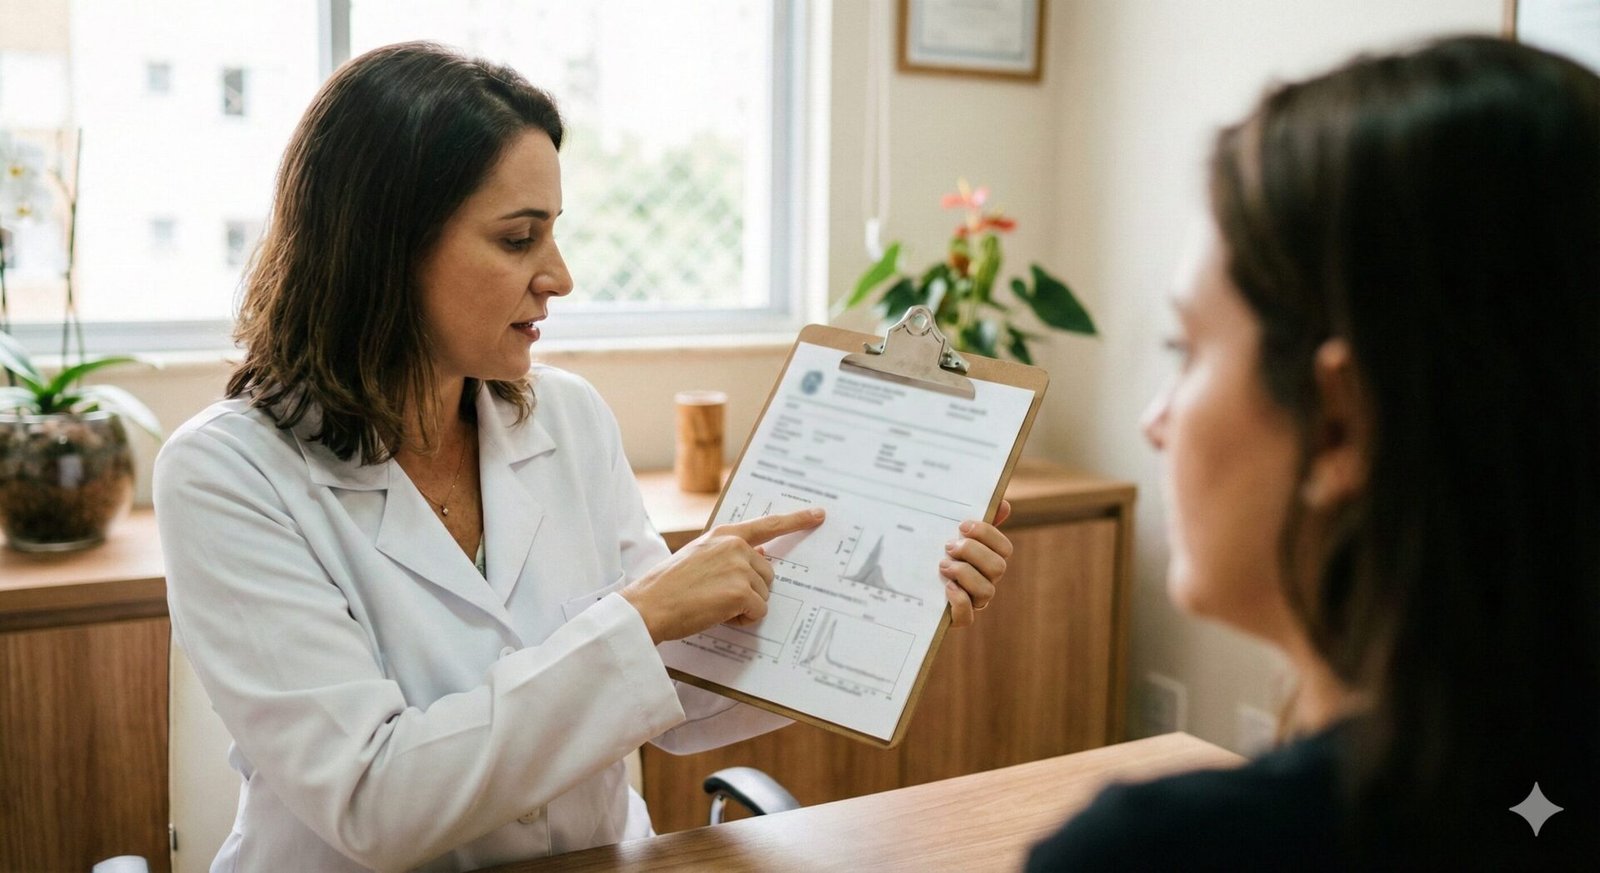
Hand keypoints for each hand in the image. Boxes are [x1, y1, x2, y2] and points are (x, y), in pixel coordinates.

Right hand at [622, 507, 824, 643]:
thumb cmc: (668, 587)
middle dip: (751, 590)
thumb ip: (727, 554)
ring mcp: (740, 567)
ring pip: (764, 594)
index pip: (768, 525)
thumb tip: (757, 559)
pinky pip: (758, 612)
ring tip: (713, 605)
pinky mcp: (741, 591)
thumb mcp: (698, 557)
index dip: (796, 520)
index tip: (818, 514)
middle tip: (719, 598)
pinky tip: (718, 615)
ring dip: (745, 606)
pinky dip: (743, 620)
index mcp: (724, 534)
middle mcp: (735, 546)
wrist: (648, 605)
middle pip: (768, 573)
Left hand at [941, 499, 1012, 627]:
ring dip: (965, 574)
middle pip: (998, 567)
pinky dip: (959, 600)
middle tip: (948, 546)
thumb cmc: (932, 555)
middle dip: (973, 552)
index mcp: (986, 559)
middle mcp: (984, 580)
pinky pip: (967, 616)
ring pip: (987, 591)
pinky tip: (946, 588)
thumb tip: (1003, 504)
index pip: (1004, 548)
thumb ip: (973, 522)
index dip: (987, 534)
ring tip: (942, 566)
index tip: (962, 526)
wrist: (906, 589)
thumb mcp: (948, 534)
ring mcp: (972, 601)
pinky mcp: (957, 618)